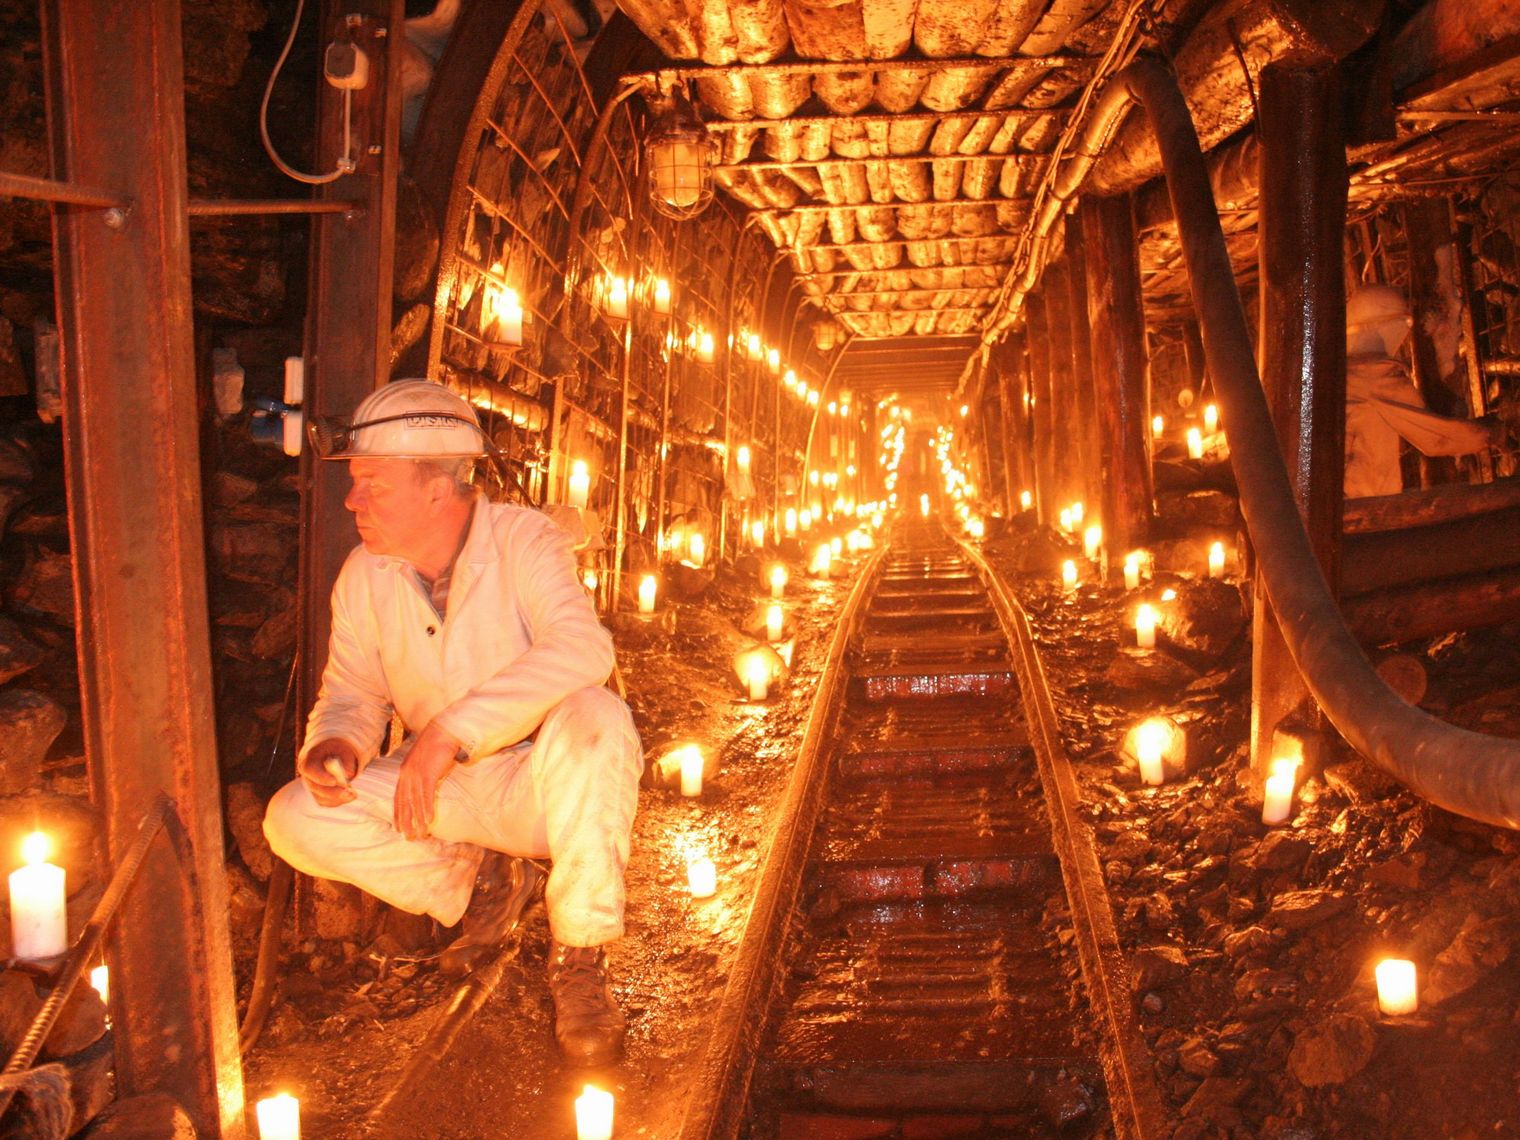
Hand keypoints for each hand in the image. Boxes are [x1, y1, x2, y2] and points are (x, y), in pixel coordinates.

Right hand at [298, 739, 359, 806]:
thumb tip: (348, 774)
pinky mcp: (319, 795)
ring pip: (321, 798)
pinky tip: (351, 796)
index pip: (310, 770)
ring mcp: (312, 787)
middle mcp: (308, 776)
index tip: (334, 781)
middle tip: (348, 792)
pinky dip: (339, 801)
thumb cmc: (337, 750)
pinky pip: (327, 802)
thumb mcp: (343, 750)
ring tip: (353, 794)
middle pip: (315, 787)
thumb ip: (346, 760)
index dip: (321, 777)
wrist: (332, 754)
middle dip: (332, 792)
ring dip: (338, 799)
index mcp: (309, 760)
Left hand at [394, 721, 462, 840]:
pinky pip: (426, 795)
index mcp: (404, 771)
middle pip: (404, 803)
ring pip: (415, 802)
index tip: (398, 828)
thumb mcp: (425, 760)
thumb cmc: (438, 745)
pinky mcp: (427, 773)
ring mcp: (416, 774)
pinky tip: (429, 819)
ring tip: (420, 833)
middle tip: (408, 837)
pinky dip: (427, 808)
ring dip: (417, 819)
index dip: (398, 814)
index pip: (398, 797)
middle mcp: (407, 774)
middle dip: (406, 821)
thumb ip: (422, 772)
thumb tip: (426, 785)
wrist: (444, 730)